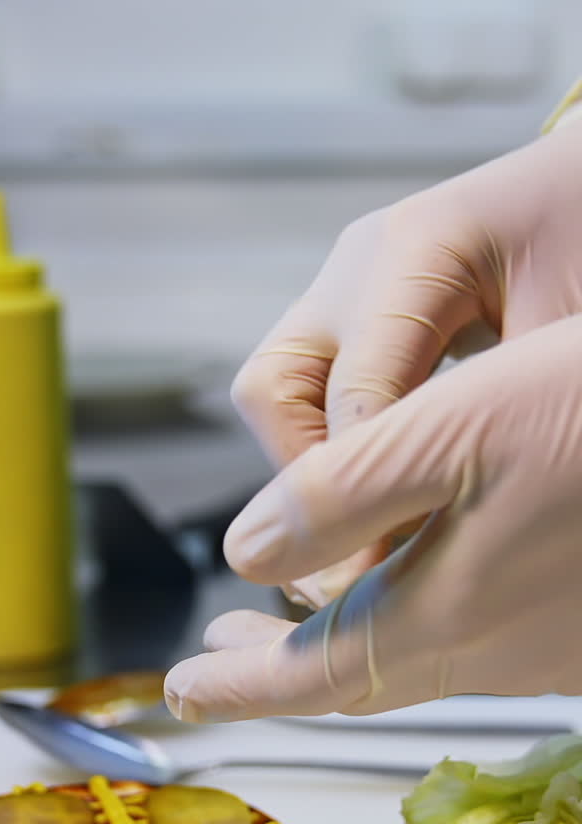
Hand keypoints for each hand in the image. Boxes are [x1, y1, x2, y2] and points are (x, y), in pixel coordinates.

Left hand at [164, 316, 581, 720]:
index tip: (181, 691)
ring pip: (417, 649)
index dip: (236, 684)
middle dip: (278, 661)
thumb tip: (246, 550)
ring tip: (296, 608)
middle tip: (218, 651)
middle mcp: (494, 647)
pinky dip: (416, 611)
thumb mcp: (453, 429)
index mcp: (442, 611)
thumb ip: (339, 495)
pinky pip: (476, 632)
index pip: (309, 673)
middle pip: (358, 668)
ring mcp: (548, 642)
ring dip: (344, 630)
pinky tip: (414, 572)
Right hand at [228, 119, 581, 606]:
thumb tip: (432, 536)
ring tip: (377, 523)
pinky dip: (338, 444)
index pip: (357, 399)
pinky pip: (313, 385)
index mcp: (420, 249)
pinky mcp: (358, 302)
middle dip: (307, 480)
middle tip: (362, 550)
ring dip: (315, 466)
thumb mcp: (564, 337)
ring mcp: (351, 277)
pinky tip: (392, 489)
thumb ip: (499, 420)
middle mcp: (363, 259)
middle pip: (271, 390)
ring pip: (277, 392)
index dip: (364, 498)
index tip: (388, 574)